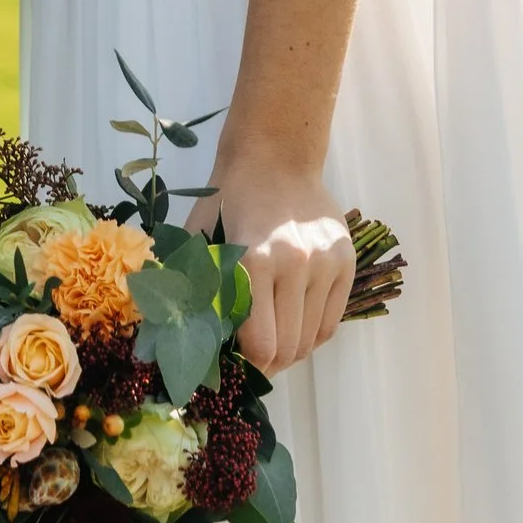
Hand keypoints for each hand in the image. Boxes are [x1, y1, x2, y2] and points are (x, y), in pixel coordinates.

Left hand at [198, 141, 353, 373]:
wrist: (275, 155)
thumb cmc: (228, 198)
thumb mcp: (198, 237)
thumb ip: (192, 287)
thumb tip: (176, 340)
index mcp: (254, 261)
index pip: (260, 344)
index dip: (248, 366)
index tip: (236, 367)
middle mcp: (295, 264)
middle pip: (289, 348)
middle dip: (269, 366)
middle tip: (253, 363)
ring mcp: (325, 263)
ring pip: (312, 339)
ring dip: (292, 352)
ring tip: (274, 344)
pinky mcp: (346, 261)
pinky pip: (332, 320)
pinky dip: (313, 334)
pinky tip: (295, 328)